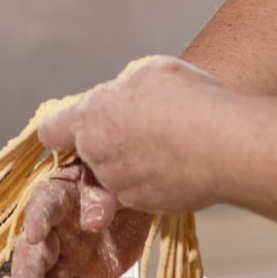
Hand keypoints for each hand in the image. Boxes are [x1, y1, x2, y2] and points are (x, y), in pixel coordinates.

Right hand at [9, 160, 150, 277]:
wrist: (141, 200)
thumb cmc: (118, 181)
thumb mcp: (112, 181)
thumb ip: (102, 198)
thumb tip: (92, 223)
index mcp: (58, 198)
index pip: (43, 208)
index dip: (37, 220)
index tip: (34, 235)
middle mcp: (56, 232)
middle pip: (37, 255)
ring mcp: (70, 258)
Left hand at [34, 55, 225, 216]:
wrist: (224, 146)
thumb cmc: (188, 102)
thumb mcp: (149, 71)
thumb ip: (124, 87)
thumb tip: (122, 95)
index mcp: (90, 118)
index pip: (52, 130)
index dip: (62, 129)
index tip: (73, 128)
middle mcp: (97, 156)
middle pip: (90, 152)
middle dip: (108, 144)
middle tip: (143, 129)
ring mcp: (120, 185)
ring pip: (116, 175)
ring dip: (133, 164)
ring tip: (169, 145)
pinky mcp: (145, 206)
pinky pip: (142, 192)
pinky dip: (155, 182)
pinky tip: (181, 164)